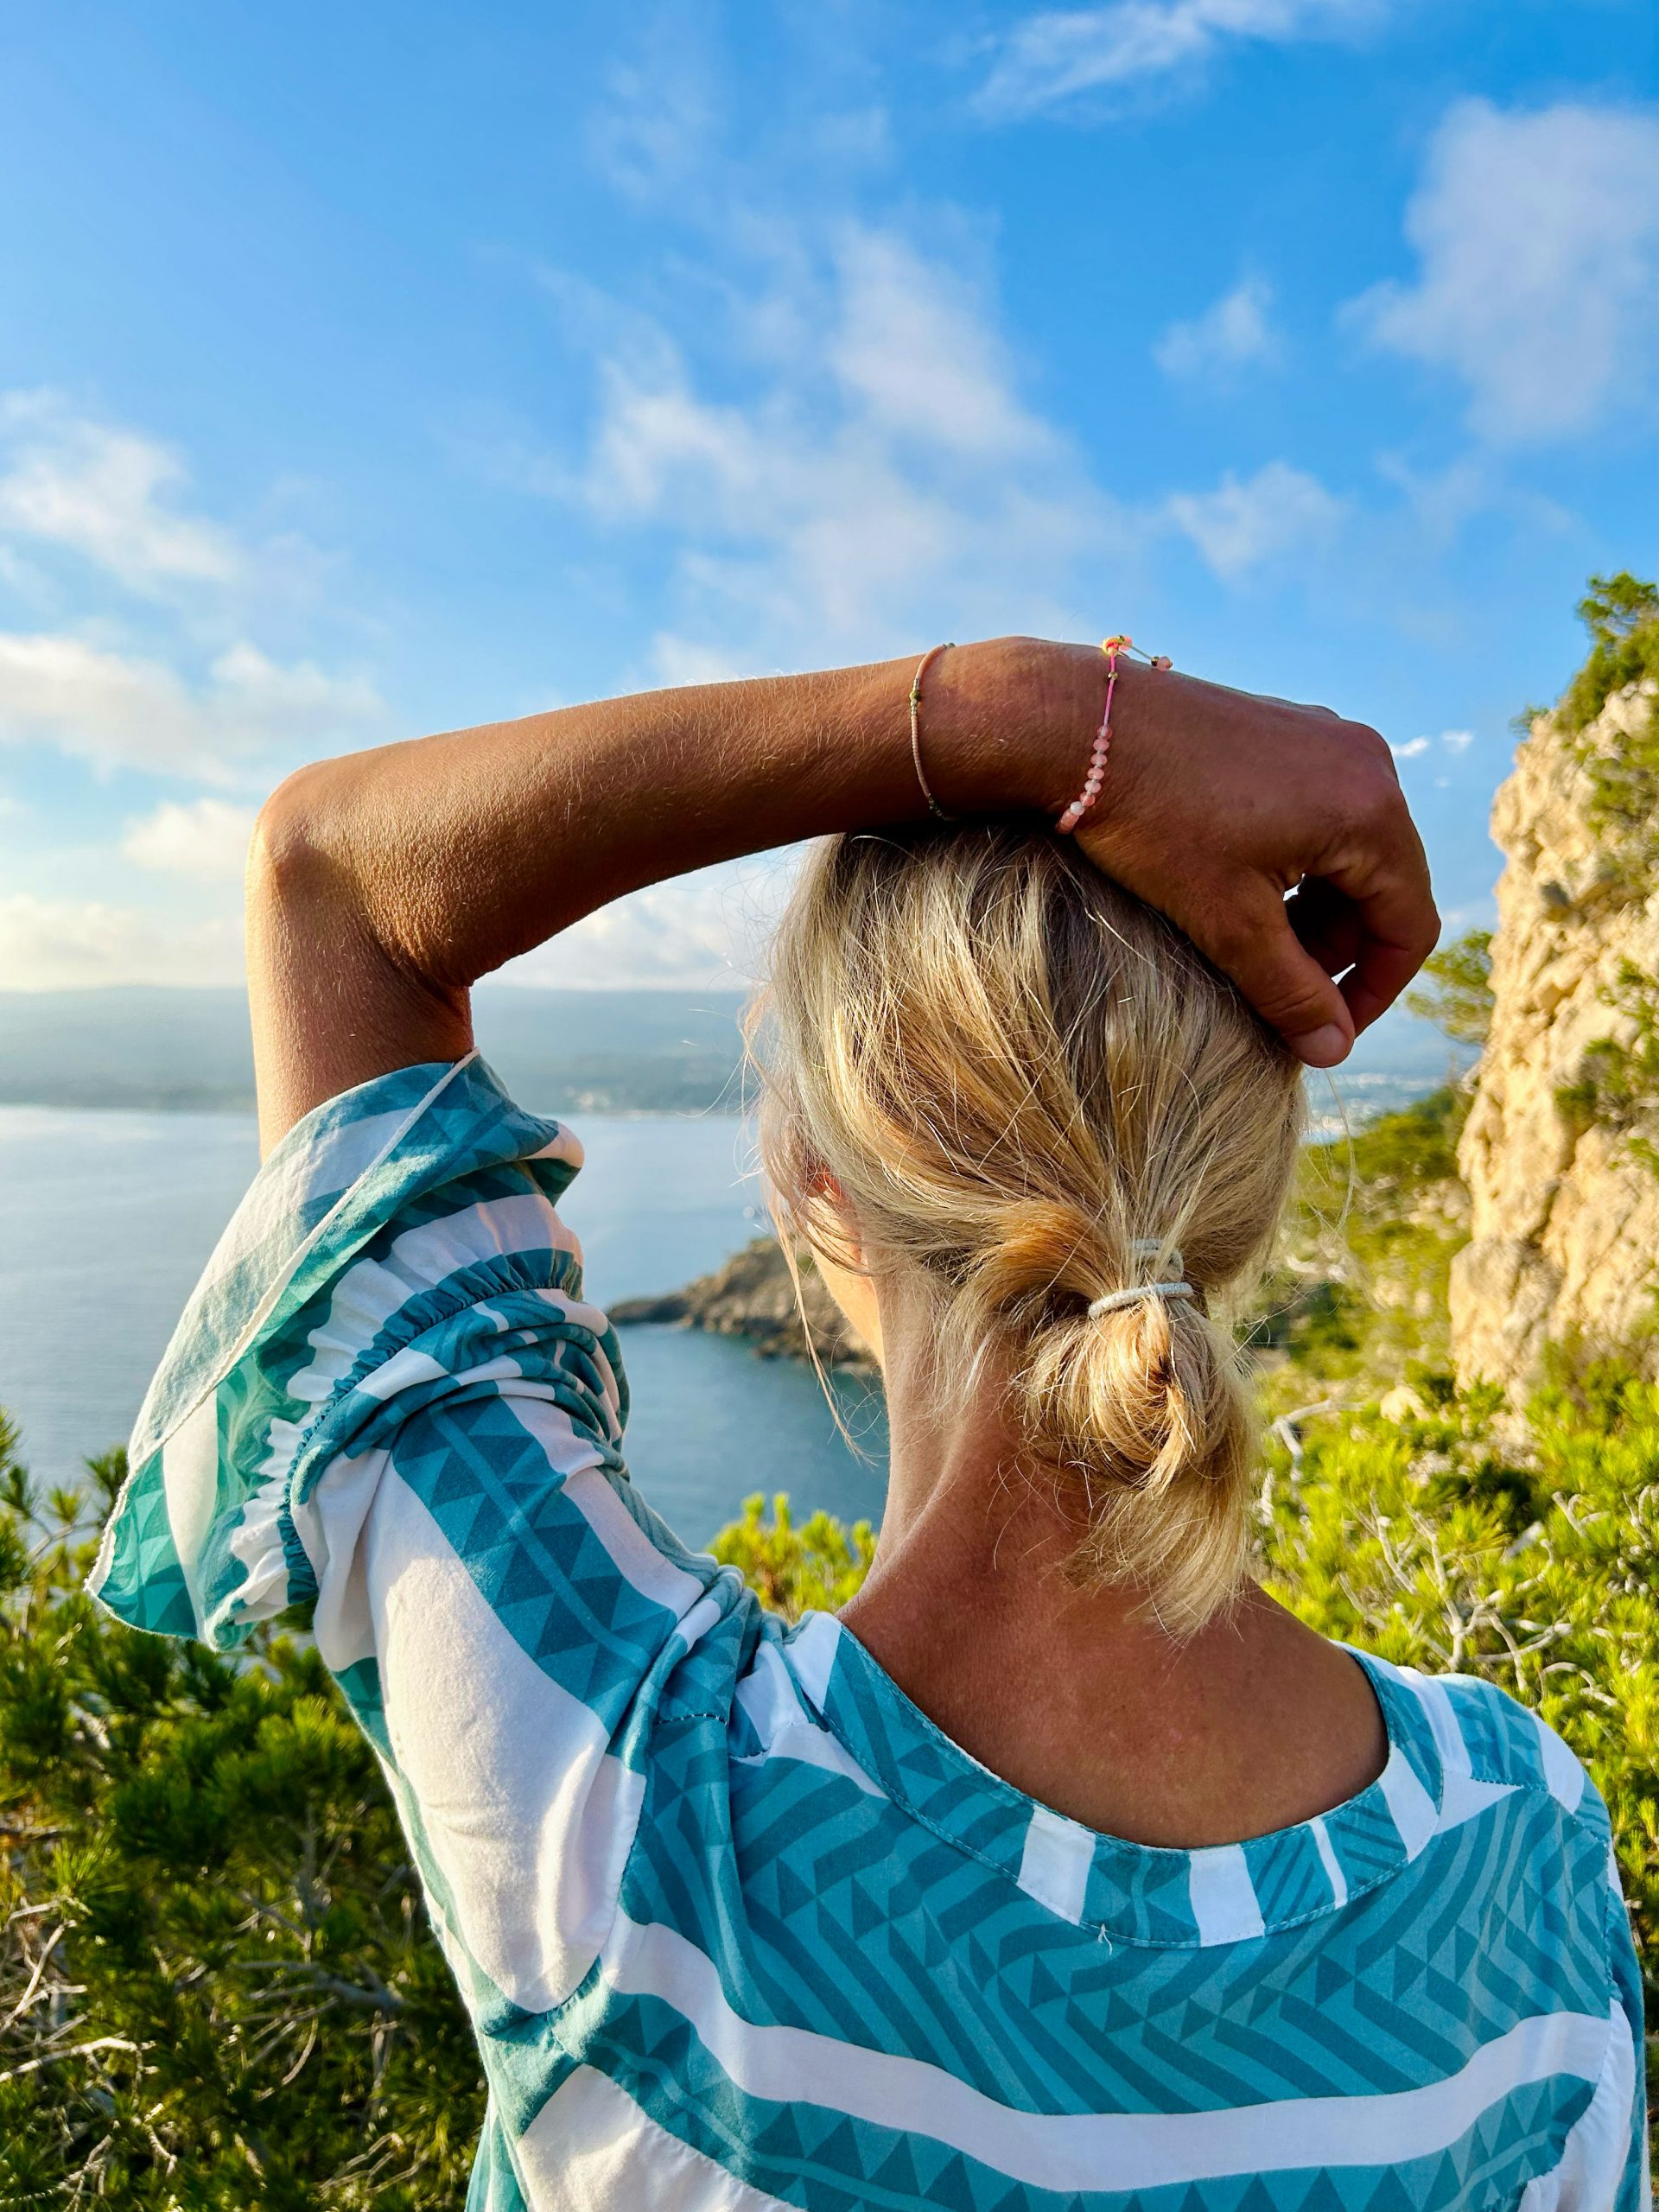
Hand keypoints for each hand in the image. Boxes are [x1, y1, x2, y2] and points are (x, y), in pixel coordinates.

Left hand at [1067, 655, 1437, 1066]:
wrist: (1076, 725)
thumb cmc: (1152, 823)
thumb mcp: (1226, 922)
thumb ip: (1288, 991)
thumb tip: (1334, 1052)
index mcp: (1370, 810)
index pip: (1409, 926)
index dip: (1373, 992)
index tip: (1327, 1032)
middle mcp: (1367, 762)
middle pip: (1383, 886)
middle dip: (1336, 951)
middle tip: (1277, 992)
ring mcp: (1327, 737)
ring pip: (1348, 851)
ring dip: (1313, 910)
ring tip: (1251, 944)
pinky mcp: (1288, 729)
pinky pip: (1319, 812)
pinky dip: (1294, 864)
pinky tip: (1237, 887)